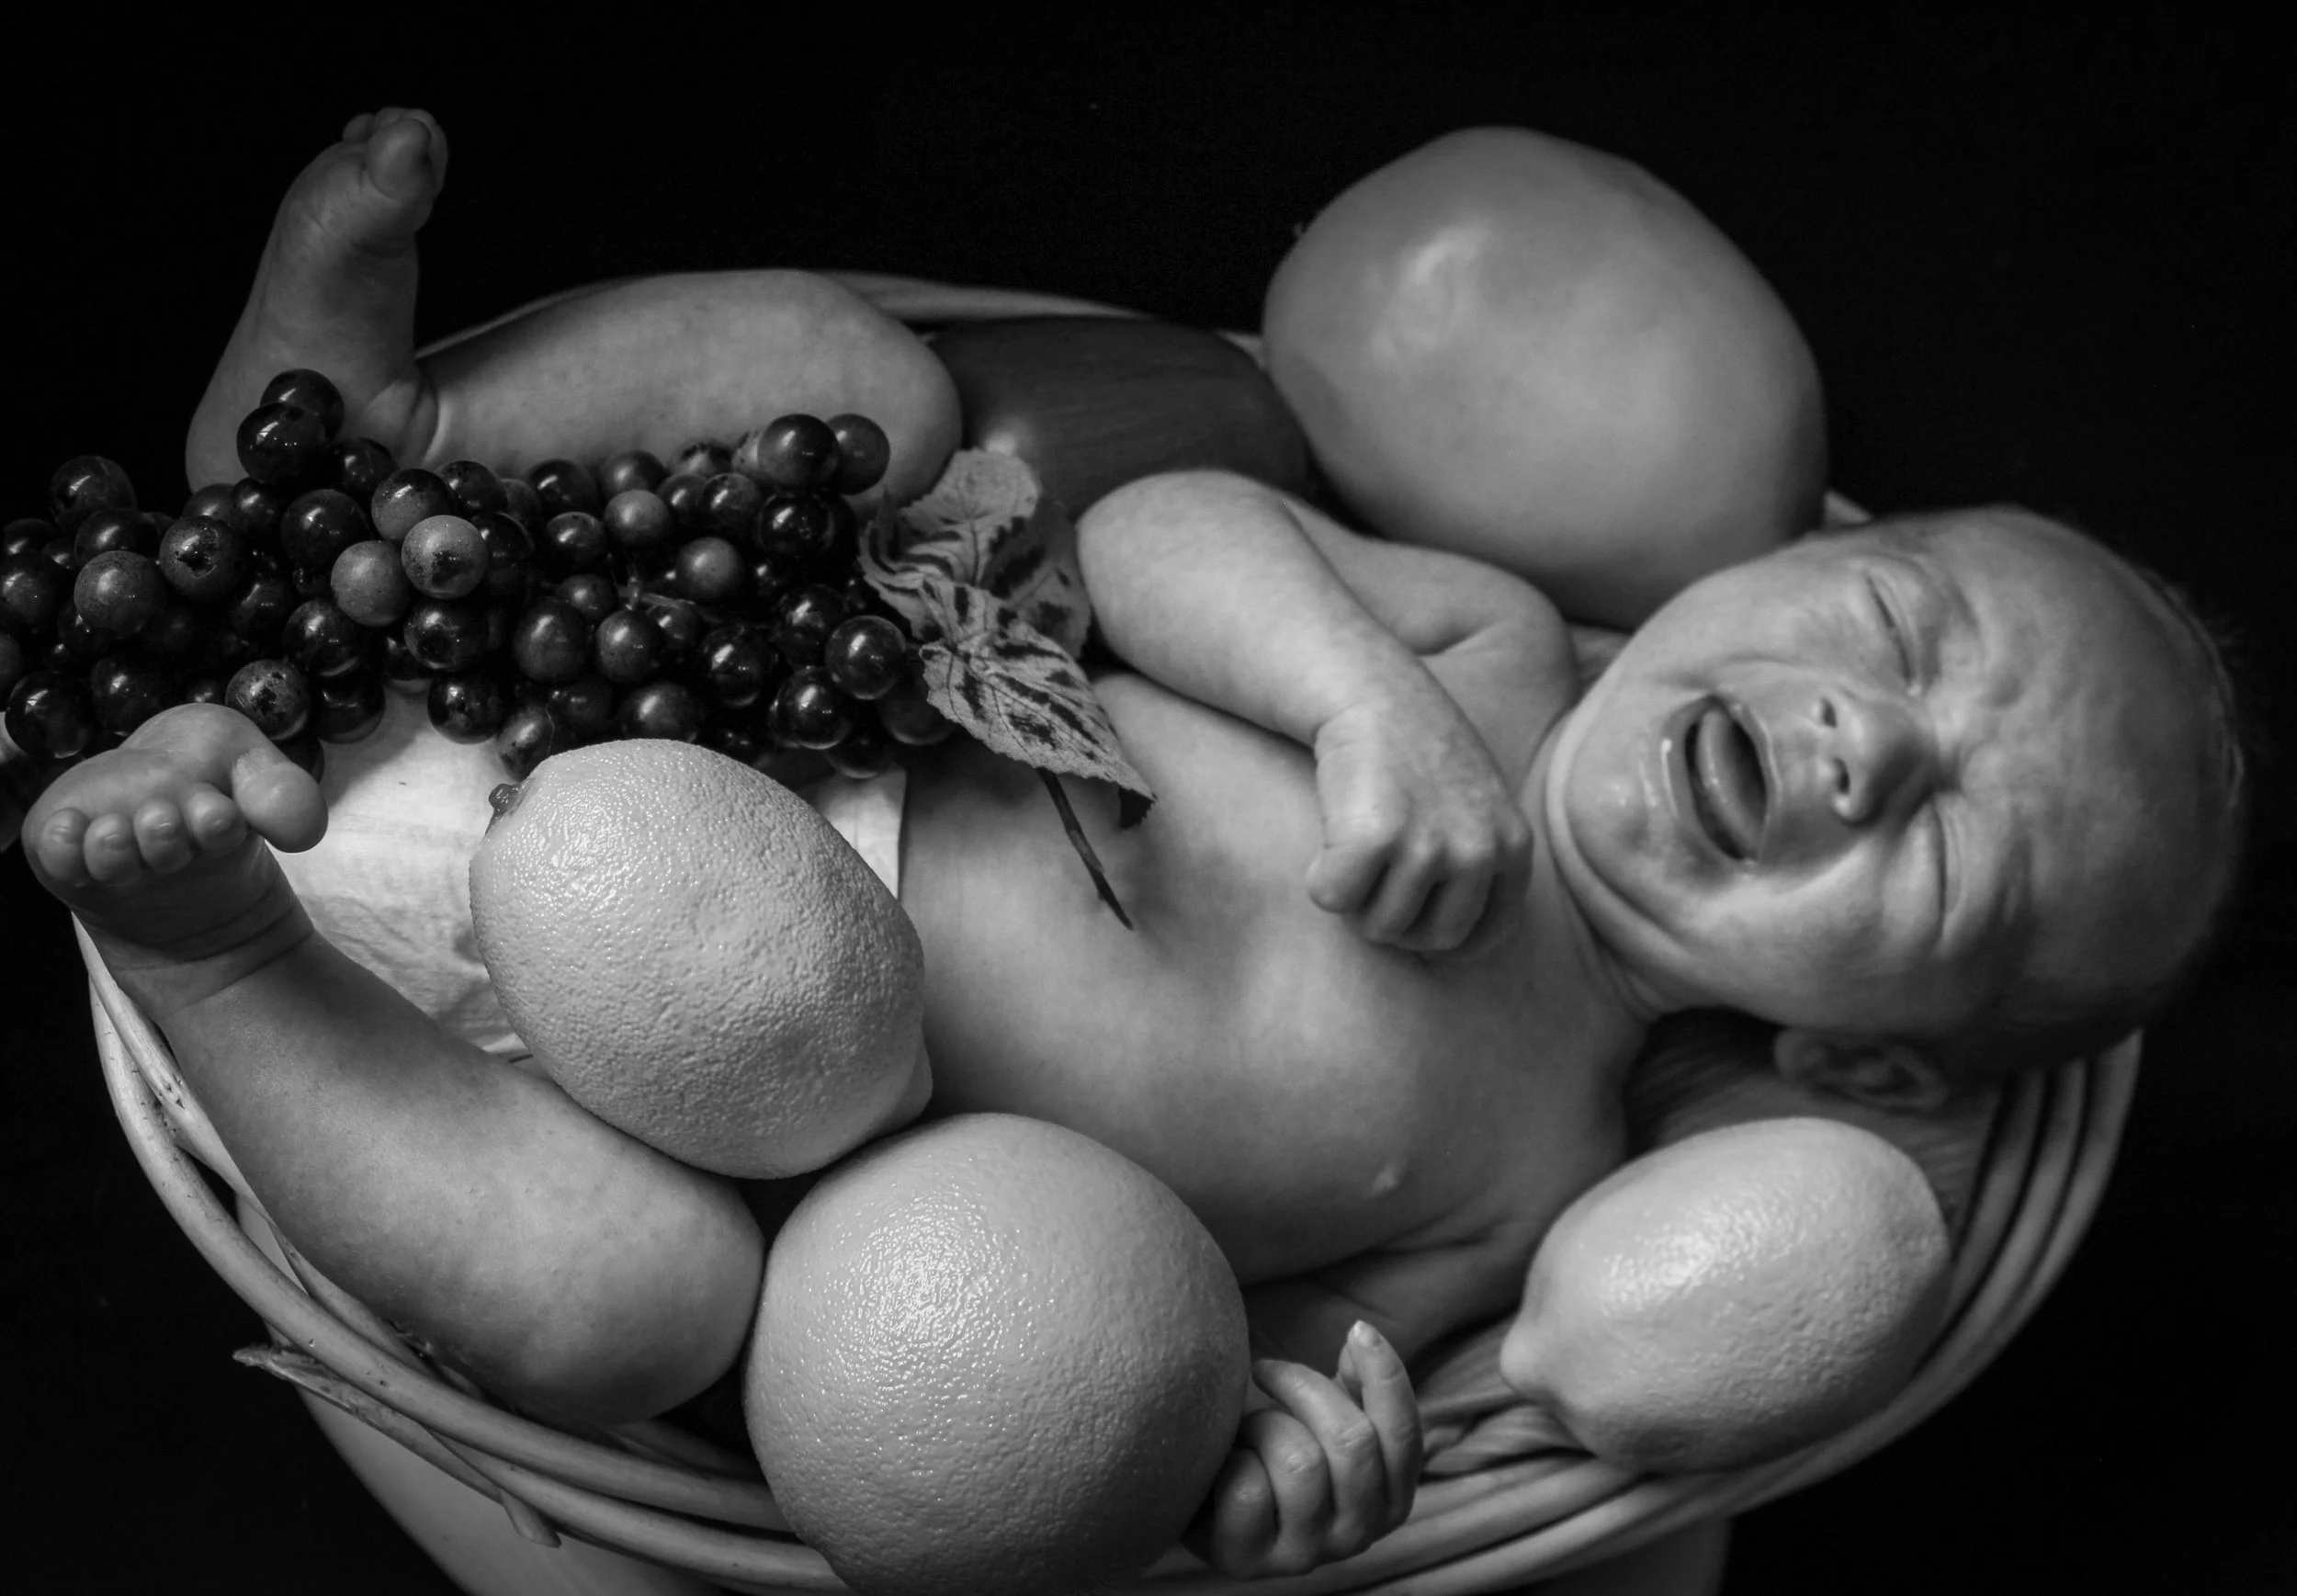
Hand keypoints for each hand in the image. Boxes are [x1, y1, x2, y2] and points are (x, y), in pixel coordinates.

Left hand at [1186, 1321, 1422, 1577]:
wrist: (1204, 1497)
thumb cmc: (1274, 1450)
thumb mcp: (1324, 1418)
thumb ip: (1356, 1384)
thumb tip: (1362, 1337)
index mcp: (1389, 1500)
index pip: (1405, 1436)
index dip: (1386, 1375)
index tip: (1358, 1327)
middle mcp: (1357, 1536)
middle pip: (1352, 1442)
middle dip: (1304, 1388)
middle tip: (1267, 1370)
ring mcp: (1304, 1554)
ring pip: (1300, 1463)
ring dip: (1263, 1427)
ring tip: (1247, 1431)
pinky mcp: (1250, 1561)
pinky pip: (1247, 1490)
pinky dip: (1230, 1460)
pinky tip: (1225, 1467)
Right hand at [1306, 689, 1532, 958]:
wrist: (1373, 692)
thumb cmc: (1415, 752)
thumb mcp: (1474, 807)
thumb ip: (1477, 867)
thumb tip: (1446, 953)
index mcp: (1512, 847)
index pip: (1486, 935)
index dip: (1441, 939)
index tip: (1412, 919)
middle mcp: (1478, 851)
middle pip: (1429, 941)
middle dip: (1393, 921)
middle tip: (1374, 876)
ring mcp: (1428, 846)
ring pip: (1378, 926)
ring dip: (1354, 899)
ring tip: (1354, 846)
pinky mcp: (1374, 837)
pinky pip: (1333, 898)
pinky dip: (1319, 877)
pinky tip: (1328, 838)